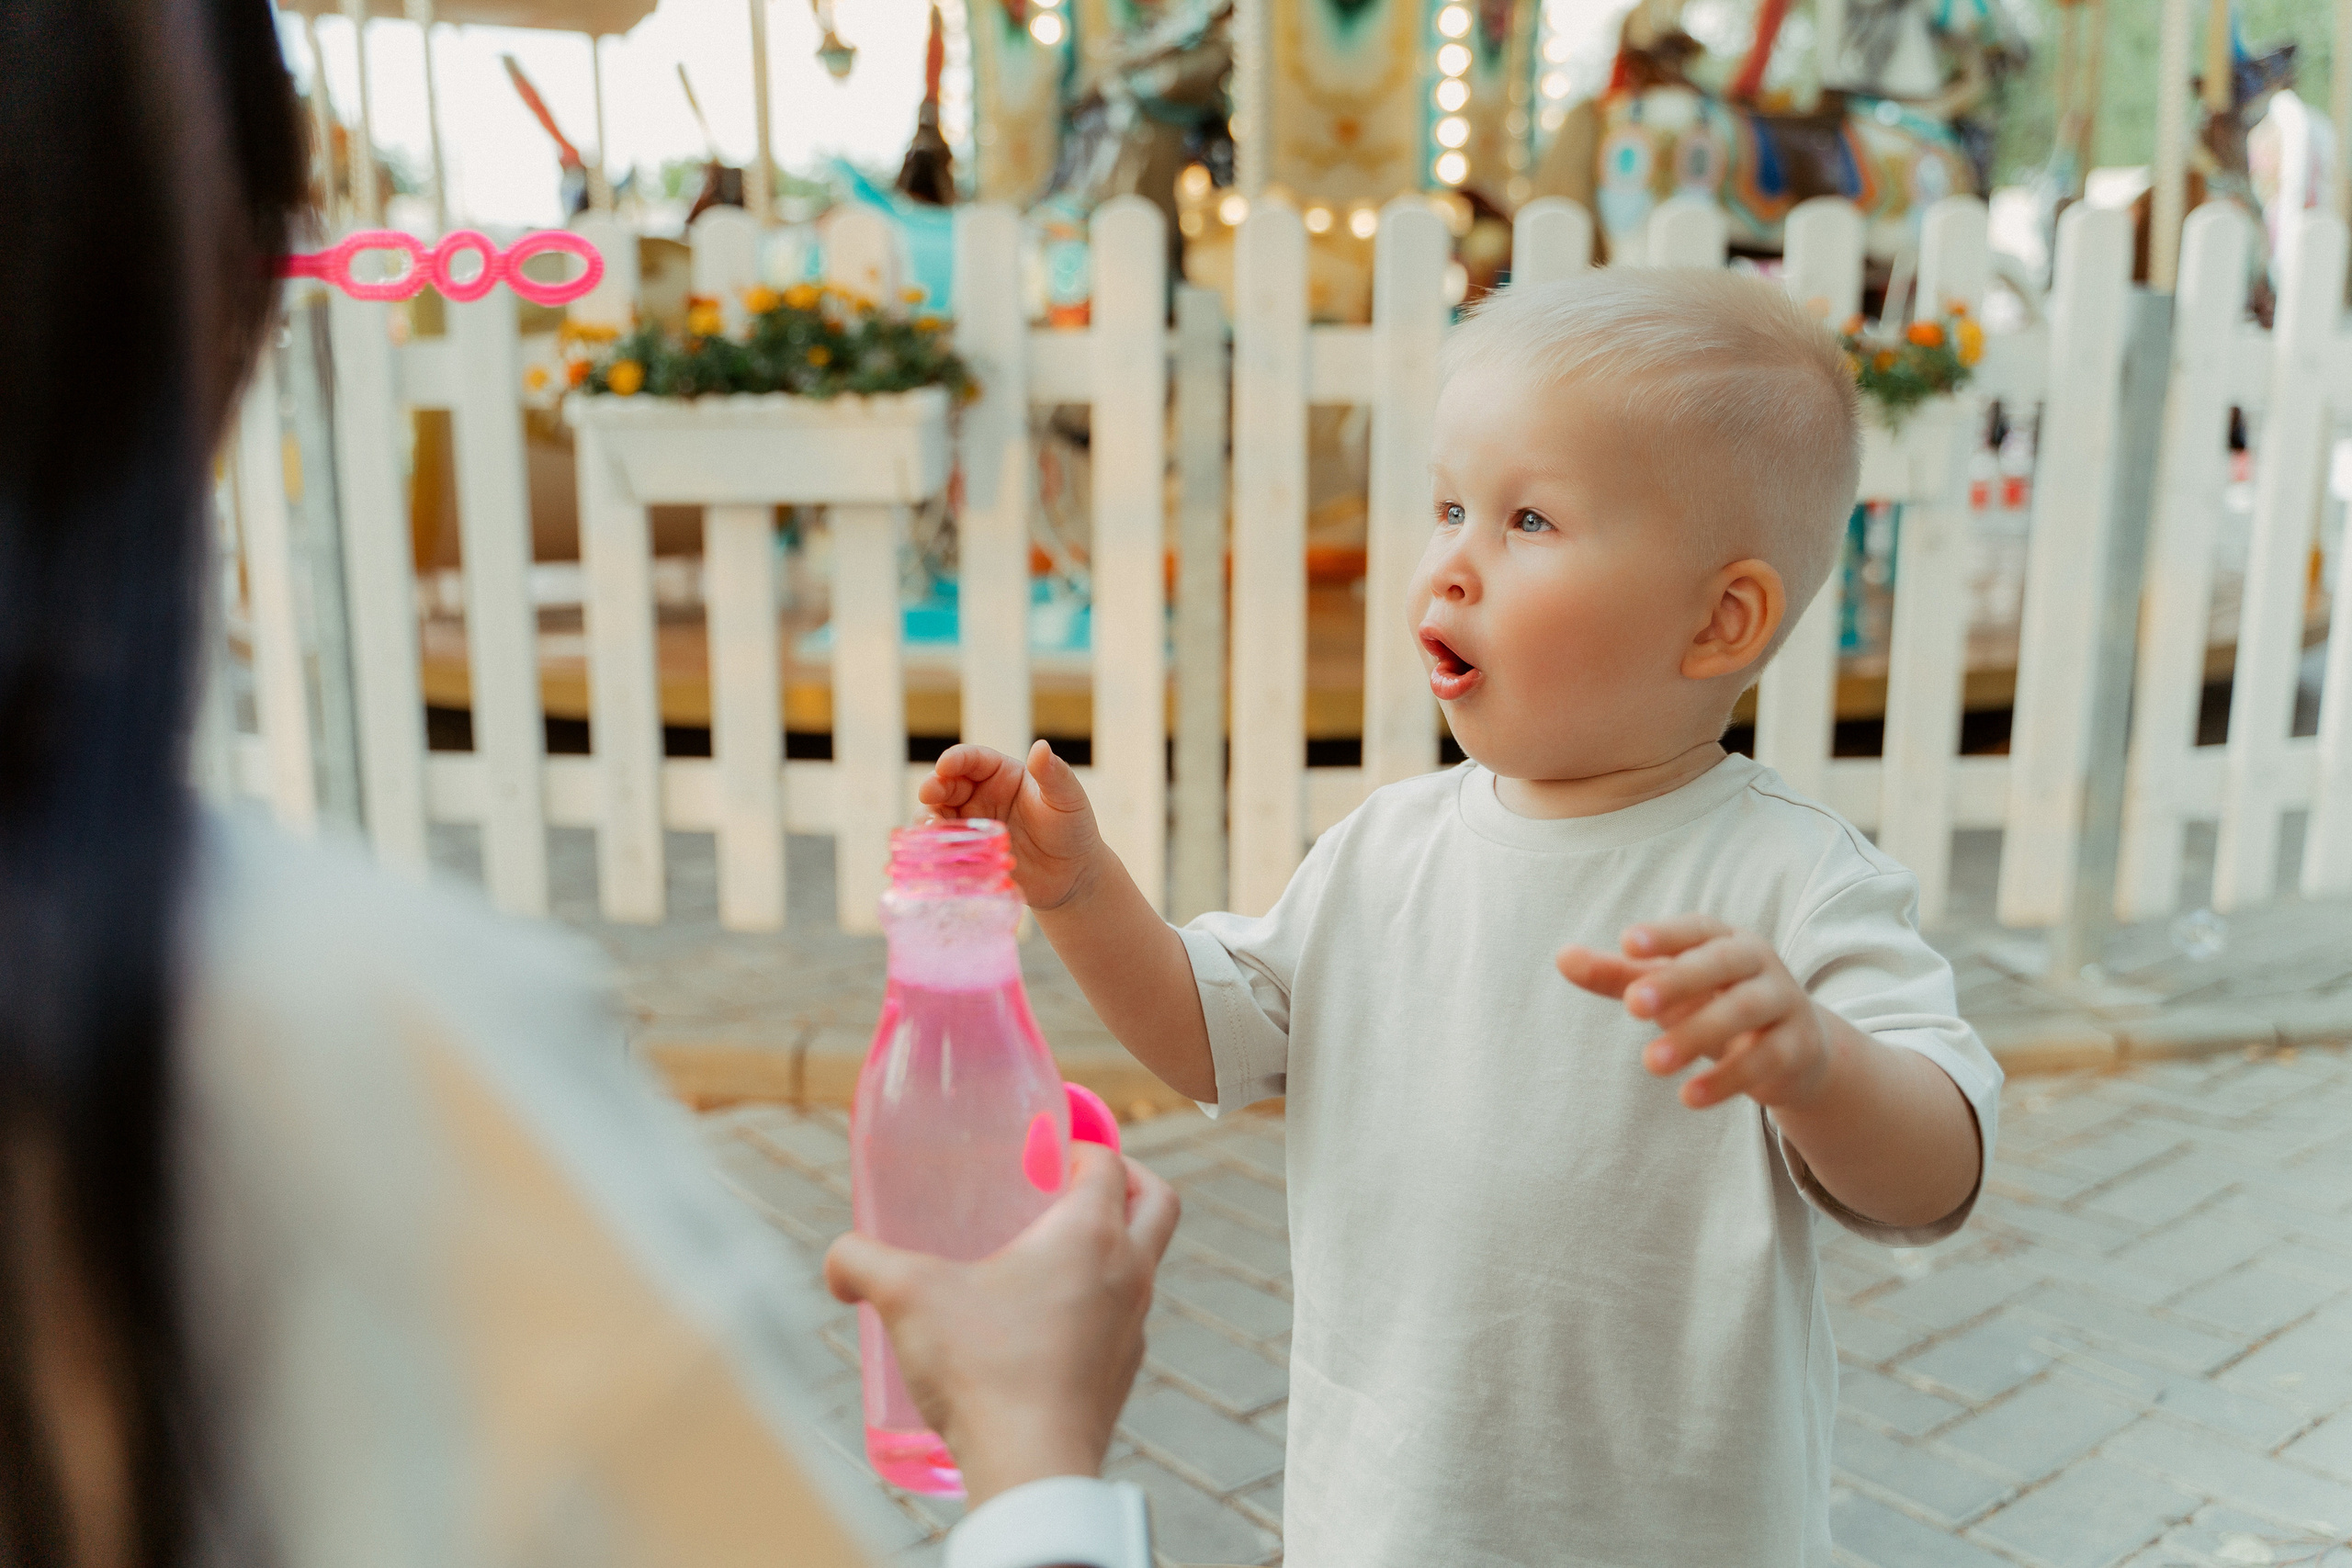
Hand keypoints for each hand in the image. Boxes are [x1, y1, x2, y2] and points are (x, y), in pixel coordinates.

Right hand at [823, 1145, 1179, 1505]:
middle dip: (1126, 1181)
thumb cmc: (982, 1369)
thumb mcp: (906, 1297)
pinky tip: (1044, 1323)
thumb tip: (838, 1263)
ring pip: (1145, 1263)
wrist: (1031, 1466)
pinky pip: (1126, 1319)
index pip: (1107, 1161)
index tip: (1041, 1153)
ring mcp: (1134, 1326)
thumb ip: (861, 1263)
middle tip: (1074, 1184)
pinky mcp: (1124, 1373)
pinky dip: (1101, 1304)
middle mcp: (1129, 1271)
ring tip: (1050, 1256)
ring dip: (1114, 1246)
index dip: (1077, 1144)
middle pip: (1157, 1202)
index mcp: (1091, 1233)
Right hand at [918, 740, 1103, 911]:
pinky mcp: (967, 855)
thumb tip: (1041, 747)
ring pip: (939, 816)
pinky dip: (936, 850)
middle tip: (929, 795)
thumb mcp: (1067, 799)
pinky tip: (937, 855)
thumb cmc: (1073, 829)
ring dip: (929, 820)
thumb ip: (1054, 774)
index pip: (972, 760)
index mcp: (1001, 775)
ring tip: (930, 828)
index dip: (955, 759)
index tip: (945, 765)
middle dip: (934, 787)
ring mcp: (971, 827)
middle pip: (947, 786)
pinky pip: (944, 850)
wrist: (1073, 876)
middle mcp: (980, 797)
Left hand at [1557, 914, 1833, 1111]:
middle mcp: (1759, 962)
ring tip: (1650, 1062)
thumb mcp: (1669, 989)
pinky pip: (1765, 1059)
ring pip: (1744, 1011)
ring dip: (1696, 1034)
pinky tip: (1688, 1097)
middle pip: (1721, 964)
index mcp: (1724, 939)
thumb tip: (1561, 958)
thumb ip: (1619, 975)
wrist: (1795, 1049)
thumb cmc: (1715, 1003)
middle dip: (1678, 981)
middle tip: (1632, 1005)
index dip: (1664, 934)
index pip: (1695, 929)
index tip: (1625, 943)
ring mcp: (1784, 1002)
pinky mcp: (1797, 1047)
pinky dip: (1727, 1079)